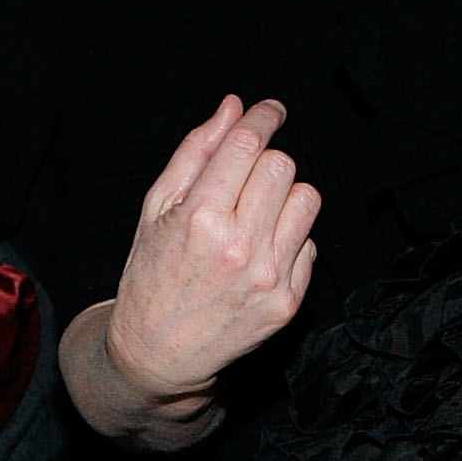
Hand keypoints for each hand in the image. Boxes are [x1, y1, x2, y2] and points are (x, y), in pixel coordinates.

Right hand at [105, 95, 319, 405]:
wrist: (158, 353)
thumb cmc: (151, 274)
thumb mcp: (157, 208)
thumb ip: (196, 152)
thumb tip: (234, 107)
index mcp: (199, 219)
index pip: (248, 145)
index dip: (263, 118)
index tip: (270, 109)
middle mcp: (239, 247)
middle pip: (281, 166)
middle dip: (264, 162)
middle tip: (243, 179)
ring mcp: (268, 277)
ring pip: (306, 198)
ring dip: (283, 197)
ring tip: (253, 215)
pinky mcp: (288, 302)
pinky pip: (310, 242)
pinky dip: (289, 238)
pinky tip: (258, 253)